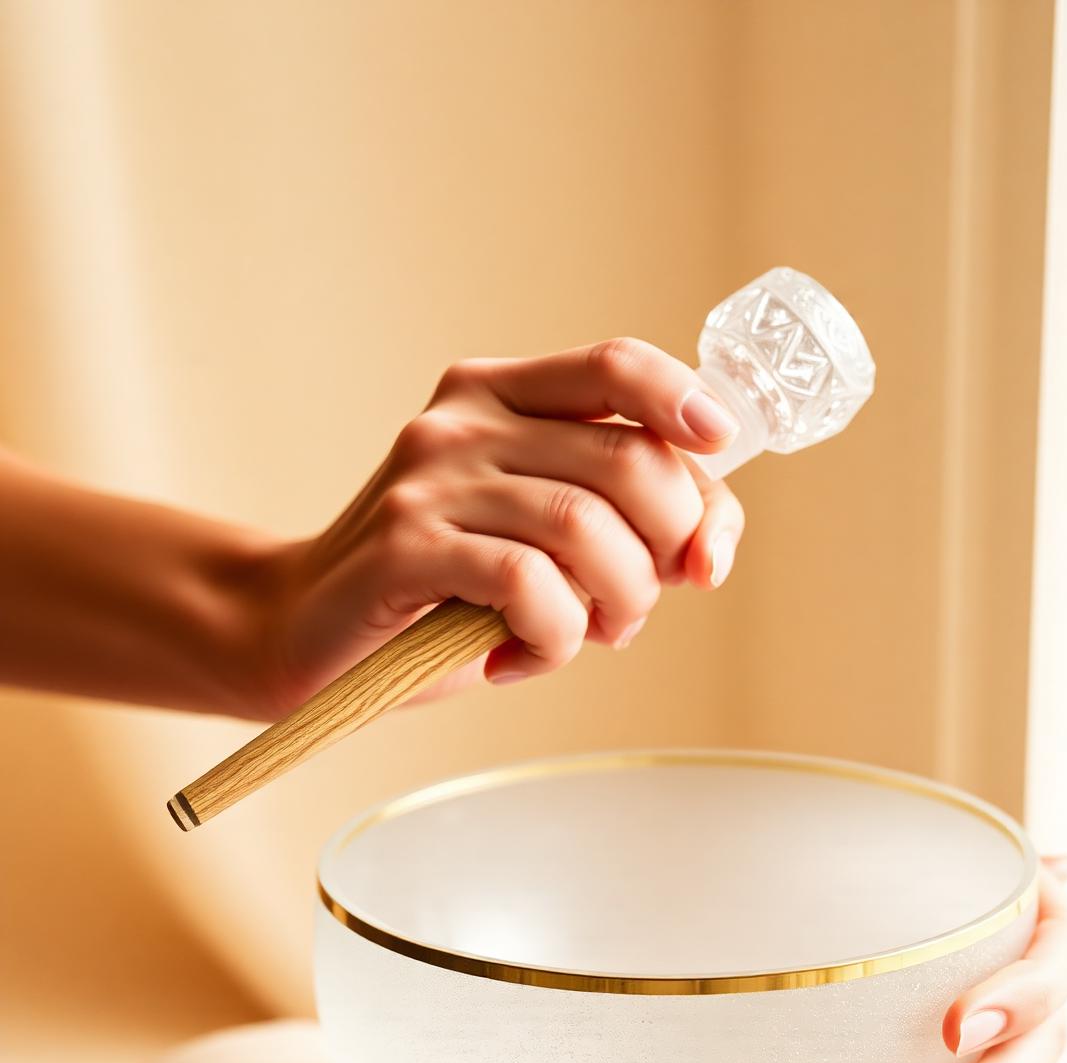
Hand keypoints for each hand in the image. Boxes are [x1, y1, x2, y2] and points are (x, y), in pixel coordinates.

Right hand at [252, 339, 745, 716]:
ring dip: (616, 603)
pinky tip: (521, 656)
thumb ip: (629, 531)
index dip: (684, 399)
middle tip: (631, 608)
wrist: (306, 635)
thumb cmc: (440, 596)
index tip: (722, 443)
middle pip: (627, 460)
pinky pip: (528, 583)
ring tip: (584, 636)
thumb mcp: (545, 551)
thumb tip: (708, 552)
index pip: (614, 365)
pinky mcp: (403, 546)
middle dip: (664, 550)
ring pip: (585, 526)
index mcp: (500, 397)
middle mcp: (463, 421)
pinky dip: (552, 637)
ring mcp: (429, 479)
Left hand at [910, 856, 1066, 1062]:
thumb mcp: (933, 851)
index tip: (950, 1027)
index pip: (1059, 958)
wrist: (872, 899)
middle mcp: (1040, 985)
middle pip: (1039, 1047)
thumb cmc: (906, 862)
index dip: (1017, 996)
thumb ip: (969, 860)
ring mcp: (1019, 1043)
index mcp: (1040, 917)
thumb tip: (1058, 865)